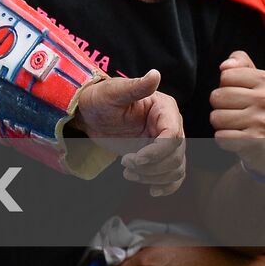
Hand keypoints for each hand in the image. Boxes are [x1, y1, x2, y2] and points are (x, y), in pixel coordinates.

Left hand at [76, 69, 185, 195]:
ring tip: (128, 173)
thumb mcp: (113, 92)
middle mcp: (171, 125)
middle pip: (175, 156)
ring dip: (154, 177)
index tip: (133, 159)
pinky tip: (152, 191)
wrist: (91, 112)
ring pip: (175, 168)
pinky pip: (173, 175)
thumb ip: (135, 87)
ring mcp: (165, 142)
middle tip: (126, 165)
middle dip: (151, 166)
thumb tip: (155, 74)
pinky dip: (166, 186)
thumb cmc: (100, 98)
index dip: (156, 152)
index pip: (173, 137)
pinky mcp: (158, 155)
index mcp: (165, 109)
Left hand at [211, 50, 264, 175]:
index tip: (242, 94)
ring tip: (241, 126)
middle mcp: (264, 99)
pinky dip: (228, 140)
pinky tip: (242, 139)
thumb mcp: (261, 83)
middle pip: (217, 97)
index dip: (228, 86)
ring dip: (224, 124)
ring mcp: (260, 120)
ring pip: (216, 118)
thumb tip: (224, 65)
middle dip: (223, 106)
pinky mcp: (254, 141)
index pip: (226, 76)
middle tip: (239, 112)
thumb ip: (243, 66)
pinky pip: (221, 137)